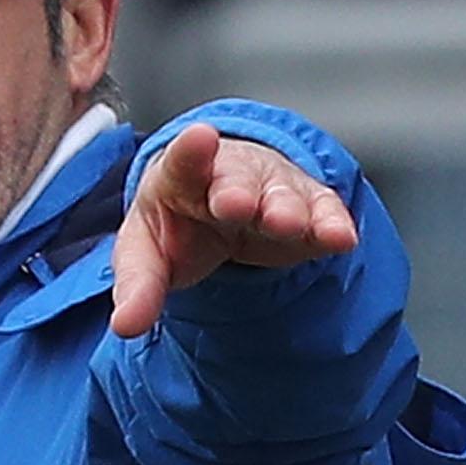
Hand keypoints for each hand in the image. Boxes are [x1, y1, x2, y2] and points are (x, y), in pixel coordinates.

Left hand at [107, 123, 359, 338]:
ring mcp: (272, 187)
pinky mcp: (308, 208)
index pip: (182, 161)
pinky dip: (331, 223)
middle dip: (239, 190)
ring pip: (283, 193)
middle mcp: (230, 175)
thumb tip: (125, 325)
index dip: (190, 152)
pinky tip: (340, 237)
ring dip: (287, 208)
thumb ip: (139, 287)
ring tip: (289, 226)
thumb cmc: (180, 225)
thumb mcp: (147, 254)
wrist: (222, 206)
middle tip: (237, 205)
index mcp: (181, 177)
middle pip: (236, 178)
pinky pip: (322, 211)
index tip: (199, 139)